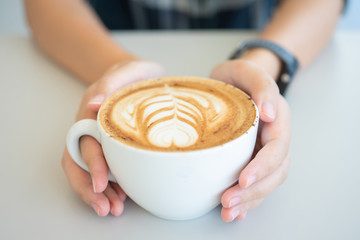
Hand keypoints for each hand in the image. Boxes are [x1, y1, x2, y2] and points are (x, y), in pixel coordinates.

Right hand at [62, 60, 164, 215]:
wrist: (139, 77)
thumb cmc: (133, 74)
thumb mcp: (126, 71)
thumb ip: (111, 83)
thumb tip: (94, 105)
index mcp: (90, 114)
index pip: (85, 145)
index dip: (92, 167)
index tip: (102, 184)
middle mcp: (91, 130)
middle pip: (82, 165)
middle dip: (92, 189)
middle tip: (107, 209)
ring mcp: (101, 140)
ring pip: (91, 171)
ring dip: (100, 193)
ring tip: (114, 209)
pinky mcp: (113, 146)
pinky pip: (108, 168)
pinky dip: (112, 185)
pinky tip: (122, 197)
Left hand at [210, 56, 290, 221]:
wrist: (234, 82)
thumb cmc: (236, 77)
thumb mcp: (244, 70)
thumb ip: (260, 85)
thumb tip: (270, 113)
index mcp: (277, 119)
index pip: (276, 148)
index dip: (262, 166)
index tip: (242, 179)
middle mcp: (275, 138)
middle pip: (274, 171)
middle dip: (253, 190)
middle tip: (228, 201)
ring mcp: (265, 150)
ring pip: (267, 182)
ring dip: (249, 200)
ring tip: (228, 211)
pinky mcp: (253, 159)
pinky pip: (257, 182)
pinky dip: (248, 199)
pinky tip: (235, 211)